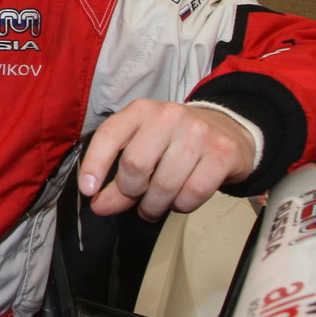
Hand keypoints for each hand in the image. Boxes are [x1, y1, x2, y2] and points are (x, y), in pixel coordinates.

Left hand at [78, 100, 254, 221]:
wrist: (227, 131)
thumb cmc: (174, 143)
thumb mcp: (142, 150)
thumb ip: (117, 179)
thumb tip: (99, 205)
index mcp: (141, 111)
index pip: (109, 135)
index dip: (94, 165)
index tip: (88, 191)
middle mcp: (168, 116)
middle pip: (135, 165)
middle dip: (130, 192)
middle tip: (136, 198)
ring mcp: (198, 133)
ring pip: (164, 185)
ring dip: (154, 206)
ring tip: (155, 205)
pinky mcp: (221, 153)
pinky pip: (192, 194)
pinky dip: (181, 206)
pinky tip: (180, 199)